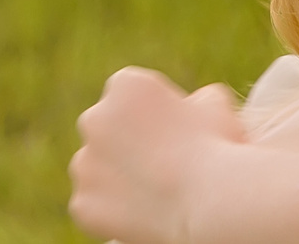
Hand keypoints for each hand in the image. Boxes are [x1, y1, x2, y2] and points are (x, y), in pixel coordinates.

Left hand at [70, 66, 245, 243]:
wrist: (207, 202)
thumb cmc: (216, 147)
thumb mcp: (216, 104)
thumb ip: (196, 98)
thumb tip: (194, 104)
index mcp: (125, 85)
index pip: (131, 96)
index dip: (155, 114)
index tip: (174, 133)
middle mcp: (94, 119)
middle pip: (107, 128)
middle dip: (126, 142)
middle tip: (161, 164)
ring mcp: (83, 164)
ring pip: (96, 167)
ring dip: (115, 175)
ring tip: (152, 191)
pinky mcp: (82, 203)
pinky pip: (94, 204)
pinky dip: (111, 209)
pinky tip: (141, 212)